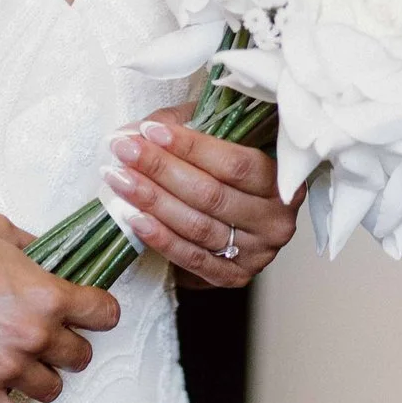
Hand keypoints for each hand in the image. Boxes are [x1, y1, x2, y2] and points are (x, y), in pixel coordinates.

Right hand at [0, 213, 120, 402]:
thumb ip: (33, 247)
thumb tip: (49, 258)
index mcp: (45, 292)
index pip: (104, 314)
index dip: (100, 312)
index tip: (91, 314)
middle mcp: (34, 334)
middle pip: (80, 355)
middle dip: (68, 344)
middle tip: (47, 336)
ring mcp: (6, 368)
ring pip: (53, 388)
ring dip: (45, 376)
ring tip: (26, 363)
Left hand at [101, 106, 298, 288]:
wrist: (241, 216)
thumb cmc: (228, 169)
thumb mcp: (221, 138)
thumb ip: (188, 126)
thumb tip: (141, 129)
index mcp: (283, 181)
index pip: (234, 164)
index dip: (190, 147)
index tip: (150, 131)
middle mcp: (276, 220)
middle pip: (211, 195)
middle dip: (160, 169)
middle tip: (123, 150)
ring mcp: (257, 253)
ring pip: (197, 226)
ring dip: (152, 200)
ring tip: (118, 178)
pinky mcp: (233, 276)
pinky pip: (191, 258)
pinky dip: (159, 237)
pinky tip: (133, 217)